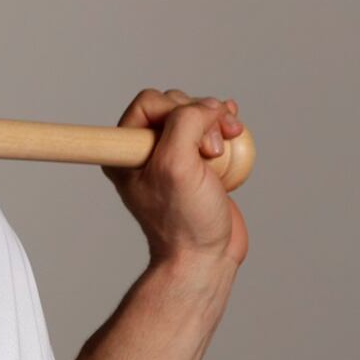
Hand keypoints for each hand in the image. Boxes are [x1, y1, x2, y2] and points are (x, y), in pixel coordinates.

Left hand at [103, 89, 249, 269]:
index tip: (191, 140)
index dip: (176, 109)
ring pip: (198, 115)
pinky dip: (226, 128)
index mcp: (124, 151)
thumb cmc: (184, 220)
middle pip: (177, 104)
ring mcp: (173, 156)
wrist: (204, 257)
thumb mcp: (176, 165)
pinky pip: (212, 130)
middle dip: (201, 117)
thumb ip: (185, 124)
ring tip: (224, 148)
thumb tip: (207, 106)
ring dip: (218, 122)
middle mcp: (145, 151)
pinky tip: (235, 132)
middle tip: (209, 152)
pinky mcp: (197, 162)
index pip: (149, 102)